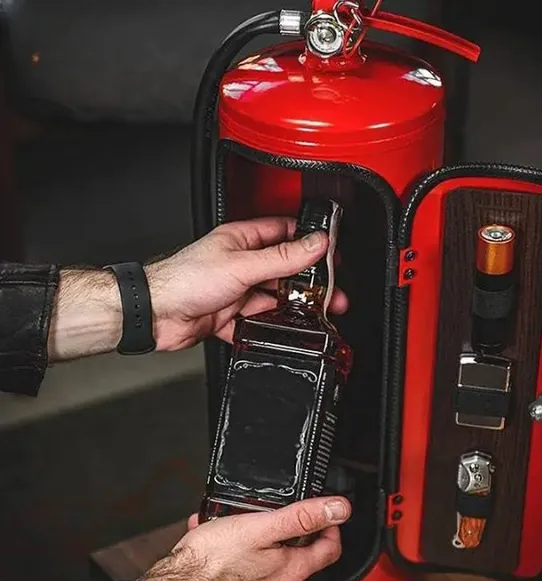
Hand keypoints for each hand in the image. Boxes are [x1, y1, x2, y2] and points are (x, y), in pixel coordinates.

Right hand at [138, 496, 351, 580]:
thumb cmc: (211, 560)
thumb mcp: (260, 526)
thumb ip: (302, 518)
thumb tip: (338, 509)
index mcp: (290, 570)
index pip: (330, 550)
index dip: (330, 525)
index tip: (324, 511)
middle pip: (299, 554)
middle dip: (285, 528)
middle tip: (269, 511)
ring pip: (268, 560)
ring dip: (256, 538)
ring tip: (233, 521)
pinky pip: (246, 569)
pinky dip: (237, 553)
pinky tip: (218, 539)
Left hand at [146, 216, 347, 350]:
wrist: (155, 314)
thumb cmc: (184, 279)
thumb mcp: (242, 265)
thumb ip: (282, 257)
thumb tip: (315, 243)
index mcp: (243, 240)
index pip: (284, 232)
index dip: (309, 240)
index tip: (330, 252)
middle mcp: (241, 263)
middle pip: (283, 270)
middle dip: (307, 282)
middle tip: (331, 291)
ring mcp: (236, 290)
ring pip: (273, 298)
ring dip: (292, 307)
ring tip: (316, 314)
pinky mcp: (230, 316)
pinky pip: (258, 323)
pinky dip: (270, 328)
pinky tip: (283, 331)